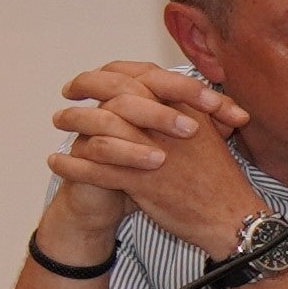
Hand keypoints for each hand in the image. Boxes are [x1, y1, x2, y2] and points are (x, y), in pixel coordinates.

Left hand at [50, 62, 256, 256]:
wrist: (231, 216)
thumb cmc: (218, 178)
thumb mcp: (209, 134)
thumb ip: (184, 112)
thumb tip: (157, 97)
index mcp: (185, 109)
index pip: (140, 76)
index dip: (110, 73)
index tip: (92, 77)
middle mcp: (168, 124)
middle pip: (116, 94)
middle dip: (86, 87)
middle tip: (67, 93)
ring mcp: (154, 152)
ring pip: (101, 129)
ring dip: (73, 123)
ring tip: (58, 123)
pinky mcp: (143, 181)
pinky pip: (96, 169)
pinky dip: (71, 165)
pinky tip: (56, 162)